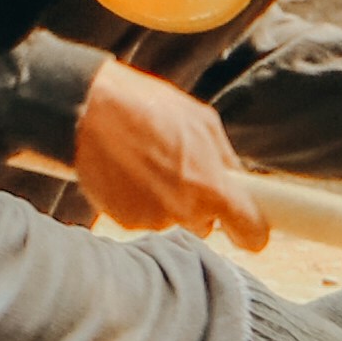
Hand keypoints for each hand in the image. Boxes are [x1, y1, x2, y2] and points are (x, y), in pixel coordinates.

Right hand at [71, 63, 271, 248]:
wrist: (88, 112)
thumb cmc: (148, 109)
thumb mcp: (202, 122)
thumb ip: (225, 159)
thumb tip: (239, 180)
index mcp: (212, 187)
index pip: (250, 230)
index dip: (253, 231)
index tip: (251, 230)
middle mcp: (184, 211)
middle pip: (206, 224)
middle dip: (200, 205)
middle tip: (181, 170)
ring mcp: (153, 219)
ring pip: (173, 219)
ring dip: (167, 199)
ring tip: (148, 162)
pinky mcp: (126, 221)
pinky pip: (145, 216)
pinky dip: (141, 201)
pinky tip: (130, 172)